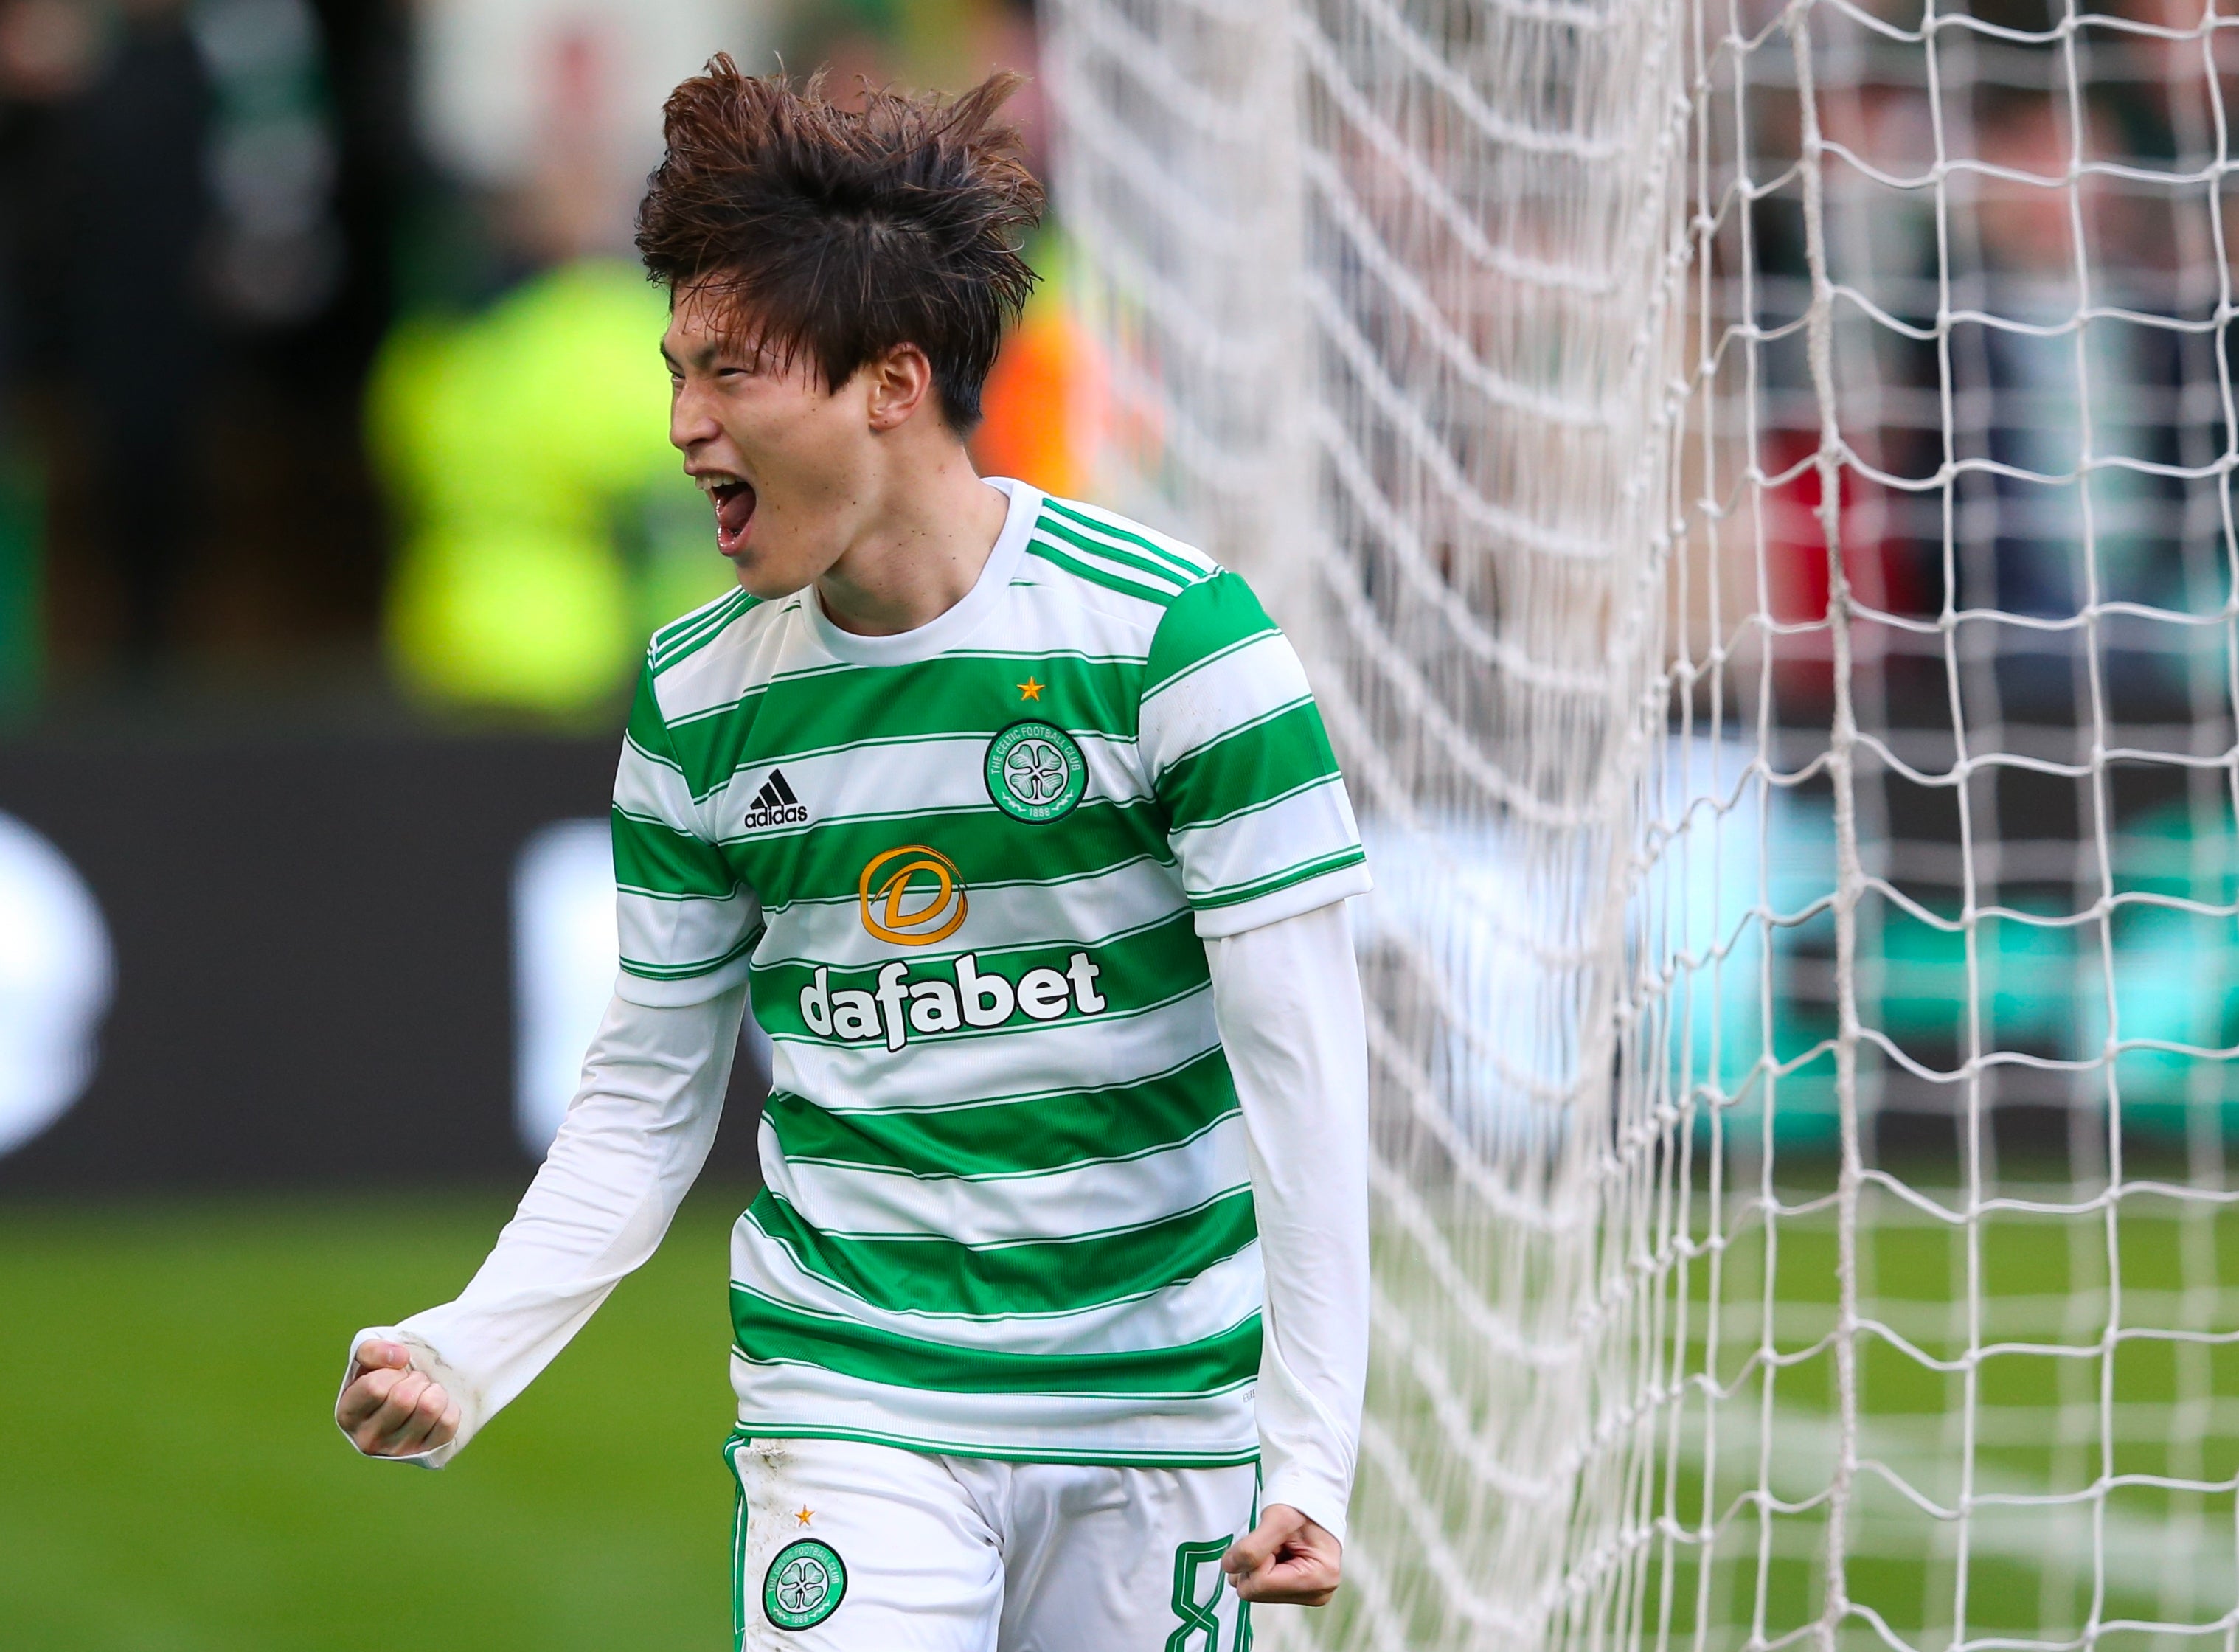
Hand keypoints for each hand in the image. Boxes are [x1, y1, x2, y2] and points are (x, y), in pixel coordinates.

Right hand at [336, 1339, 459, 1457]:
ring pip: (429, 1408)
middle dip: (415, 1379)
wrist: (408, 1399)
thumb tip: (400, 1357)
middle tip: (413, 1383)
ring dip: (432, 1390)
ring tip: (424, 1394)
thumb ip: (372, 1350)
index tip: (394, 1374)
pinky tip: (436, 1408)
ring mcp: (397, 1451)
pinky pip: (448, 1421)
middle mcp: (367, 1440)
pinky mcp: (425, 1453)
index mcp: (347, 1416)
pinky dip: (448, 1405)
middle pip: (403, 1398)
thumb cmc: (383, 1377)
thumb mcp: (368, 1359)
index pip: (375, 1387)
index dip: (392, 1372)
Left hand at [1221, 1503, 1340, 1604]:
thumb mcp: (1278, 1518)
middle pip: (1255, 1592)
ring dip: (1258, 1564)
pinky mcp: (1297, 1592)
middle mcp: (1317, 1593)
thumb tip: (1229, 1567)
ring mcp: (1308, 1595)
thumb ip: (1251, 1547)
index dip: (1255, 1558)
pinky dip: (1263, 1568)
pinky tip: (1279, 1553)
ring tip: (1278, 1545)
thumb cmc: (1304, 1503)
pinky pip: (1262, 1588)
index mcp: (1318, 1578)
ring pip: (1256, 1591)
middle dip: (1255, 1563)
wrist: (1316, 1497)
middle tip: (1274, 1542)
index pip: (1260, 1584)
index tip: (1271, 1539)